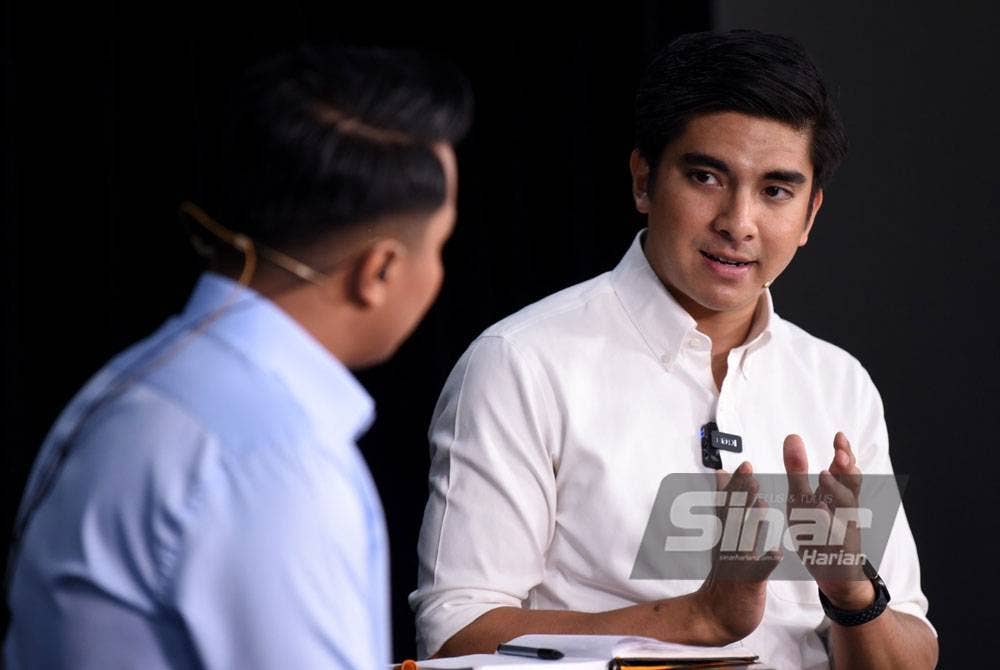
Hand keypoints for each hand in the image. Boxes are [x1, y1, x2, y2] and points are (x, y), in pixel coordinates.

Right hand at [694, 461, 781, 642]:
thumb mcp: (722, 537)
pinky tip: (776, 554)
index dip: (736, 485)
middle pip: (734, 515)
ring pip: (744, 540)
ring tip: (761, 504)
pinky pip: (757, 572)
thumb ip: (725, 505)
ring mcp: (736, 564)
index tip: (743, 465)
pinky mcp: (747, 583)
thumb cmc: (725, 575)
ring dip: (752, 521)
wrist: (715, 615)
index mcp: (725, 536)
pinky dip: (765, 563)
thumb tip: (721, 476)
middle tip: (750, 473)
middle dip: (742, 494)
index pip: (728, 505)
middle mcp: (728, 547)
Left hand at [782, 432, 874, 609]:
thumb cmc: (816, 529)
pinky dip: (828, 521)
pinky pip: (835, 534)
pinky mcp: (839, 547)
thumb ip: (798, 470)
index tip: (839, 435)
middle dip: (846, 466)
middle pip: (852, 483)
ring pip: (846, 506)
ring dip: (836, 489)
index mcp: (836, 493)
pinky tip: (819, 509)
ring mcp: (844, 527)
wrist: (834, 571)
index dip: (844, 451)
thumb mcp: (802, 498)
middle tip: (839, 452)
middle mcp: (845, 507)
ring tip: (824, 474)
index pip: (844, 468)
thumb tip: (793, 436)